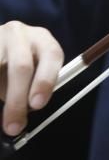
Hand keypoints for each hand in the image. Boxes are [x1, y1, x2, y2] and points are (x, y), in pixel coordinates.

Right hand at [0, 21, 63, 135]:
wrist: (0, 43)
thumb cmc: (22, 63)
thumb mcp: (35, 69)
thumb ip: (35, 87)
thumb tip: (26, 113)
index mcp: (43, 39)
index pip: (51, 55)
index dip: (45, 80)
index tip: (37, 104)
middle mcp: (21, 33)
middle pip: (21, 66)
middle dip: (17, 99)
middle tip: (13, 126)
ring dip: (1, 93)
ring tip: (3, 114)